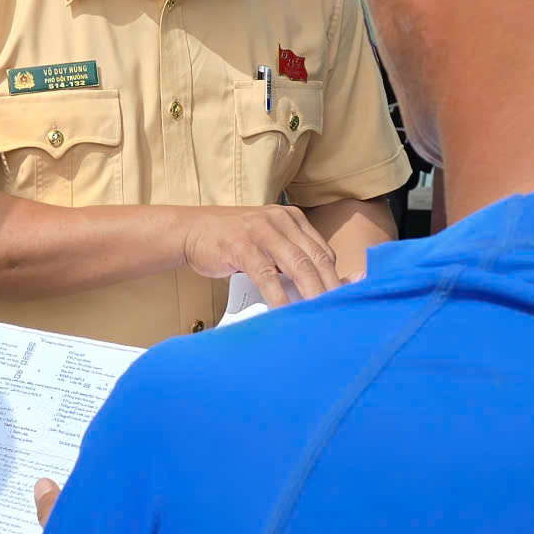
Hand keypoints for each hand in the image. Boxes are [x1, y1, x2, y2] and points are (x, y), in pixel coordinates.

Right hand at [178, 205, 342, 307]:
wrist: (190, 230)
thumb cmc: (231, 241)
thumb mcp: (266, 241)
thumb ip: (289, 257)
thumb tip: (317, 288)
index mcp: (291, 218)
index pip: (322, 251)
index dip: (335, 278)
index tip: (343, 301)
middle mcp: (280, 220)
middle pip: (316, 258)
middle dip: (331, 288)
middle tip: (342, 312)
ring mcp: (261, 232)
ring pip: (297, 266)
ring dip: (312, 293)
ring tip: (321, 315)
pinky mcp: (242, 246)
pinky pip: (267, 276)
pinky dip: (279, 297)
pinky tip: (285, 313)